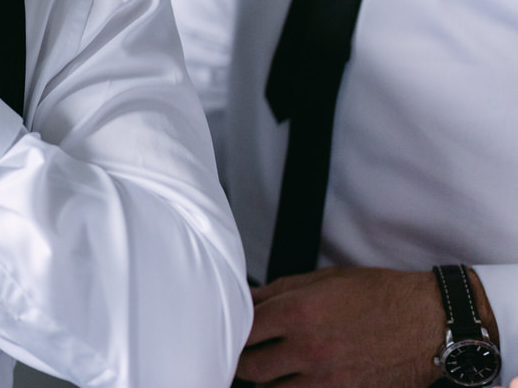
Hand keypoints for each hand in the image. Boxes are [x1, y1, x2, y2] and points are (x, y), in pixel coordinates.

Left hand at [238, 265, 466, 386]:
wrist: (428, 322)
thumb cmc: (378, 295)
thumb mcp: (322, 280)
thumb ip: (276, 293)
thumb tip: (244, 300)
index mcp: (298, 313)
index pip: (242, 331)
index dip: (232, 332)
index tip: (229, 333)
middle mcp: (309, 349)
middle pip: (250, 368)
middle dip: (243, 362)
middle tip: (247, 356)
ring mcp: (328, 379)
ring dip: (268, 383)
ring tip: (273, 371)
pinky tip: (298, 383)